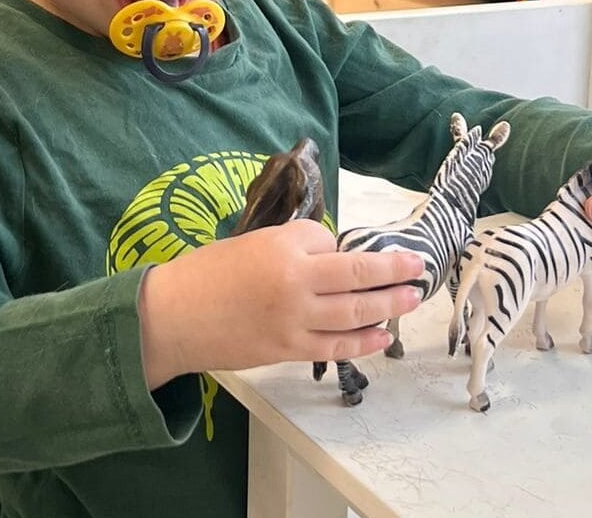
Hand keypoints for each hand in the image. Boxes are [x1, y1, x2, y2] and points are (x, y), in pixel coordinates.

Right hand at [137, 220, 423, 388]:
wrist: (174, 317)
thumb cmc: (206, 273)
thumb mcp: (248, 243)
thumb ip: (289, 249)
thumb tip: (327, 256)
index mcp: (282, 248)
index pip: (328, 240)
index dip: (335, 243)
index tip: (334, 247)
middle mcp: (296, 283)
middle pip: (356, 275)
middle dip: (391, 271)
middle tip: (418, 267)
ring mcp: (296, 321)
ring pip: (354, 312)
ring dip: (387, 305)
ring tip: (411, 297)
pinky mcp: (290, 350)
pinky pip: (337, 346)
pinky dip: (363, 340)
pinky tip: (381, 335)